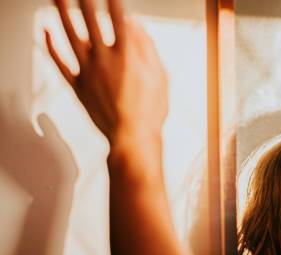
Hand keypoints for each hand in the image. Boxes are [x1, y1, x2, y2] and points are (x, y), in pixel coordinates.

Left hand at [46, 0, 167, 146]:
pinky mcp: (78, 86)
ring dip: (62, 12)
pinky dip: (50, 46)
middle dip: (84, 0)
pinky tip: (44, 31)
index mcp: (128, 56)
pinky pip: (59, 63)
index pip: (118, 19)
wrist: (132, 138)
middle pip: (90, 21)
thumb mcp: (160, 77)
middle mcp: (105, 60)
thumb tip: (134, 25)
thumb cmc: (151, 111)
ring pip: (70, 36)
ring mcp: (88, 73)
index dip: (113, 1)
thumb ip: (146, 49)